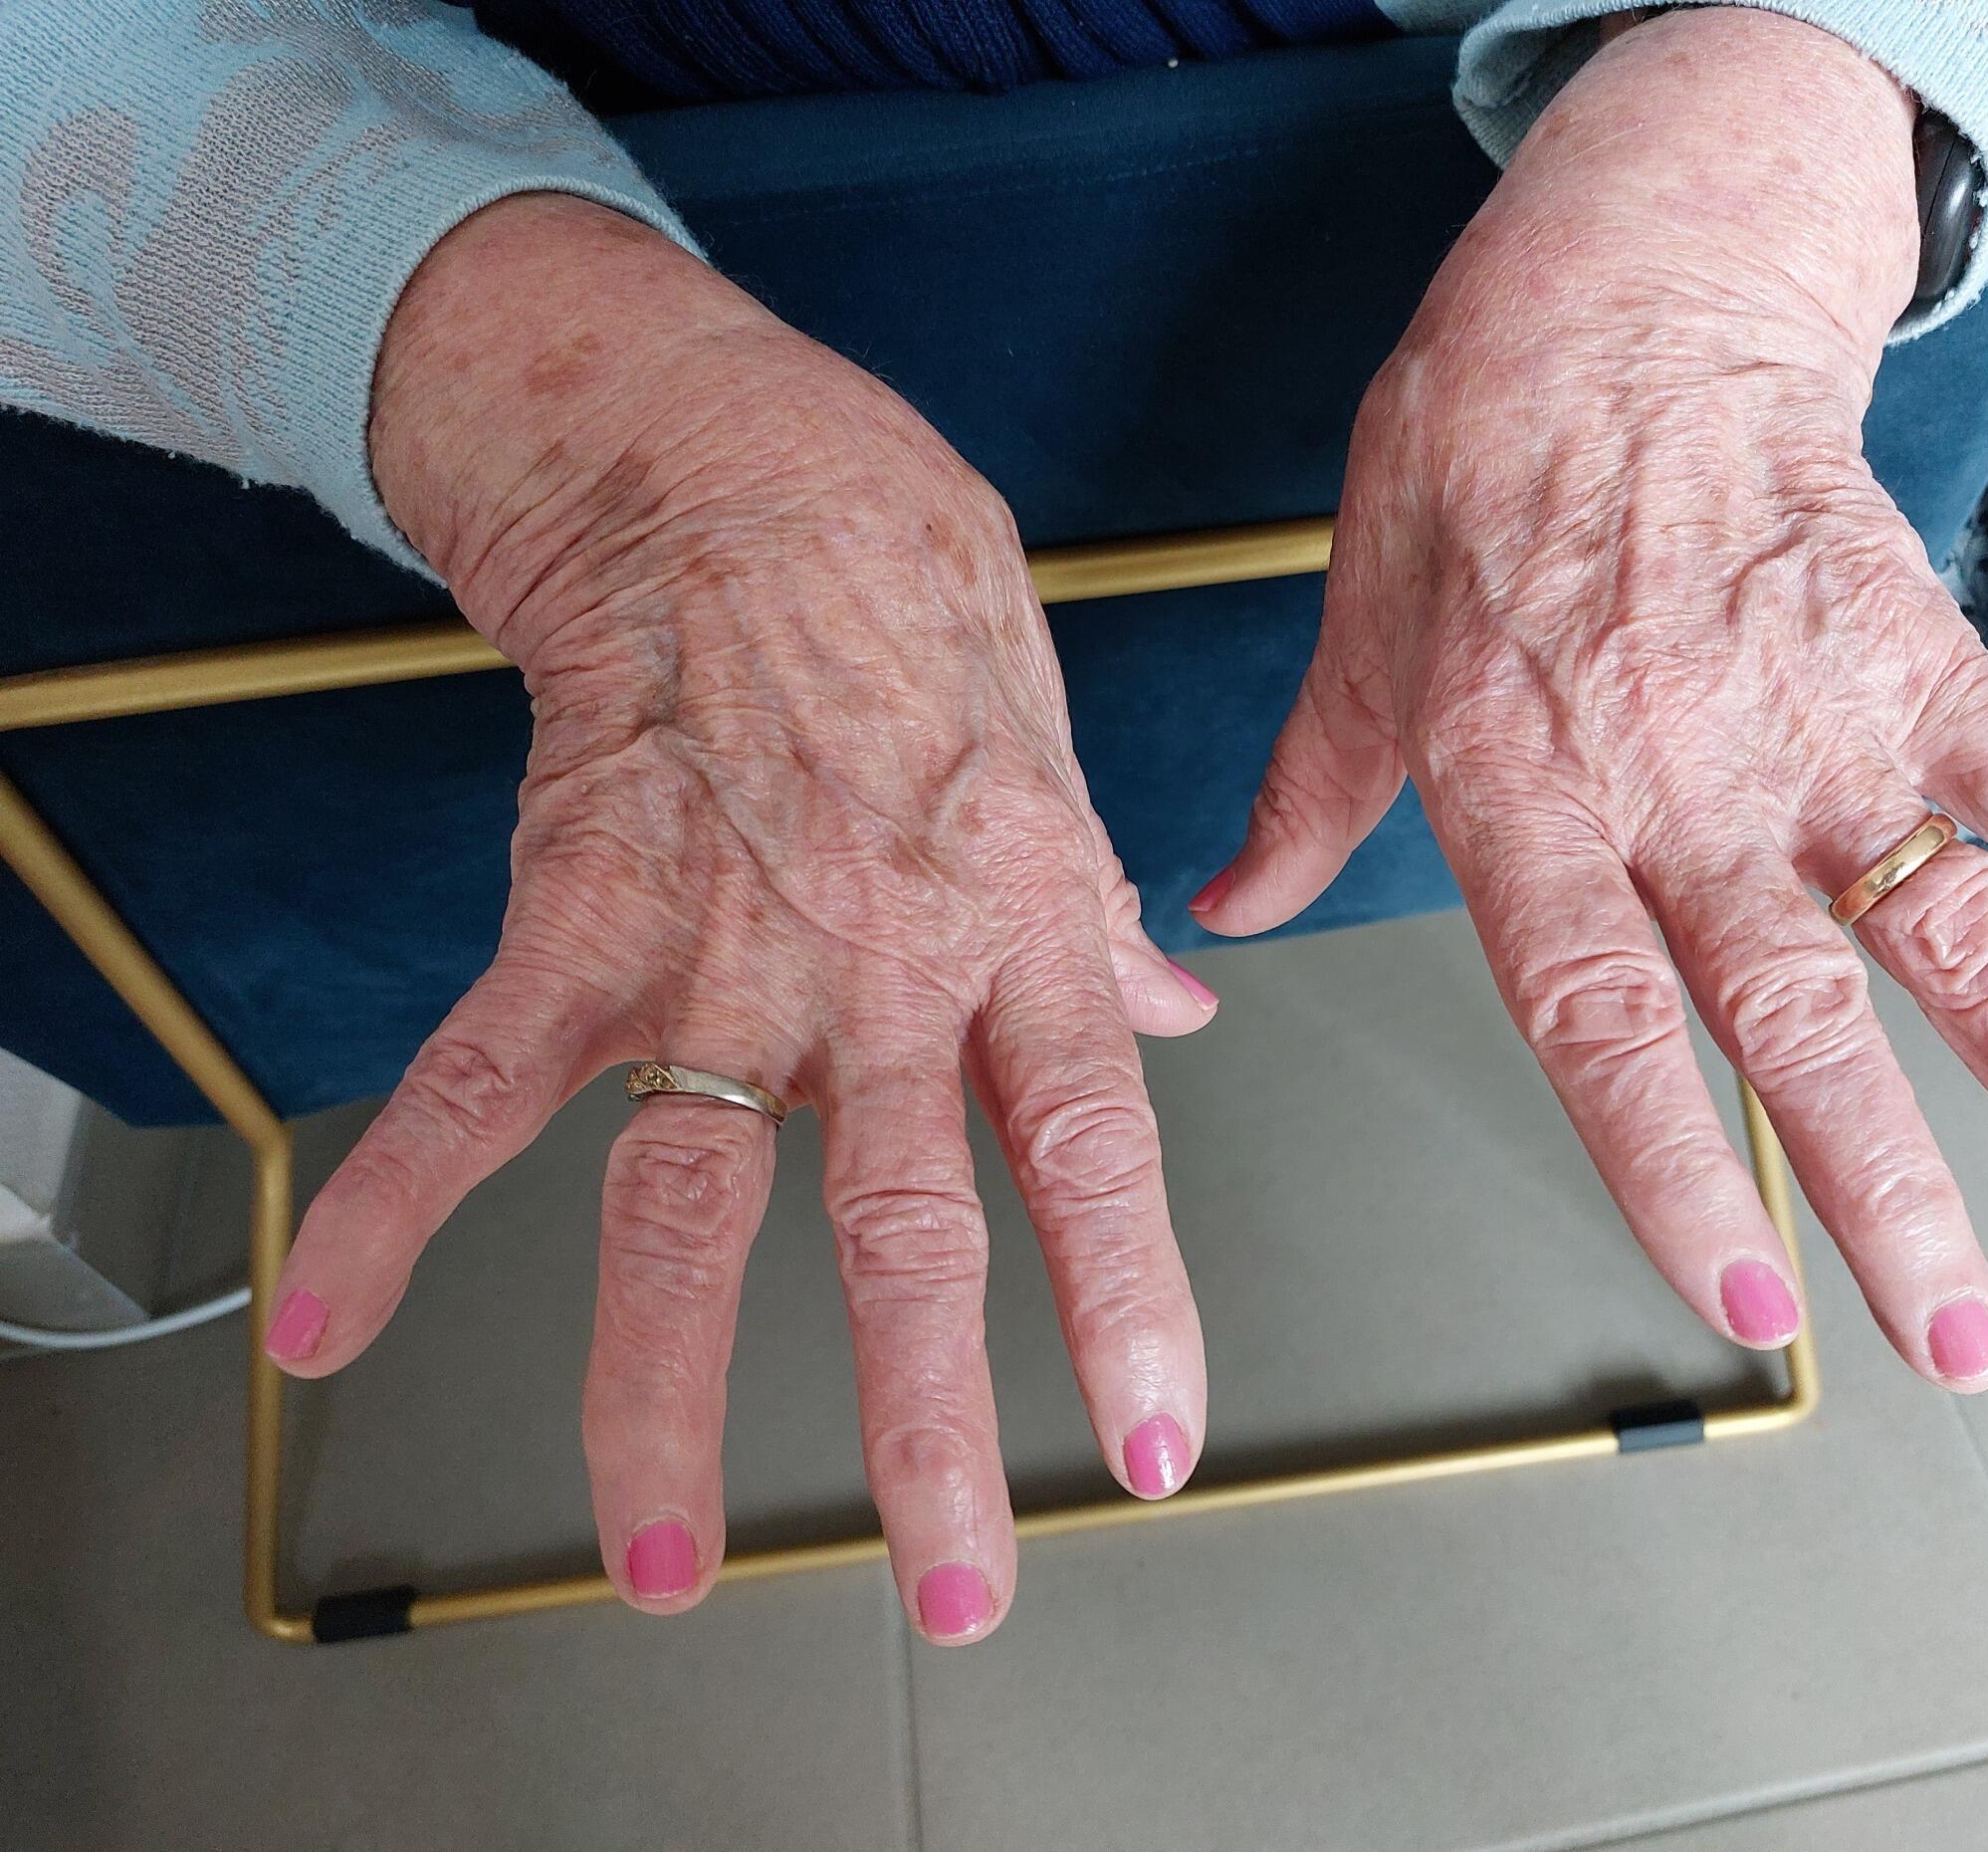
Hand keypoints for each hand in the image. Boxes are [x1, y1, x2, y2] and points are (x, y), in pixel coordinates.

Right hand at [260, 194, 1213, 1634]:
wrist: (728, 463)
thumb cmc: (903, 592)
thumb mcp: (1056, 749)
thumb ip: (1100, 913)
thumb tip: (1174, 1009)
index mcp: (1019, 926)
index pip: (1096, 1150)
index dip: (1132, 1305)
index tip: (1153, 1446)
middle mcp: (881, 964)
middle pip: (907, 1226)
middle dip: (930, 1421)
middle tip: (956, 1581)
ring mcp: (721, 948)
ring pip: (692, 1206)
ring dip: (667, 1396)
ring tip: (667, 1551)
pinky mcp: (574, 914)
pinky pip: (480, 1080)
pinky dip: (394, 1199)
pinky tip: (334, 1317)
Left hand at [1197, 10, 1987, 1388]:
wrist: (1617, 295)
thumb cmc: (1473, 464)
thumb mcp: (1358, 634)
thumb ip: (1311, 794)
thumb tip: (1227, 909)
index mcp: (1526, 790)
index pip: (1600, 1012)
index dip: (1671, 1161)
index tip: (1743, 1297)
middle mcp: (1680, 777)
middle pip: (1797, 1012)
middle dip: (1887, 1190)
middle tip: (1955, 1339)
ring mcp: (1815, 718)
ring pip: (1947, 924)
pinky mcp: (1918, 652)